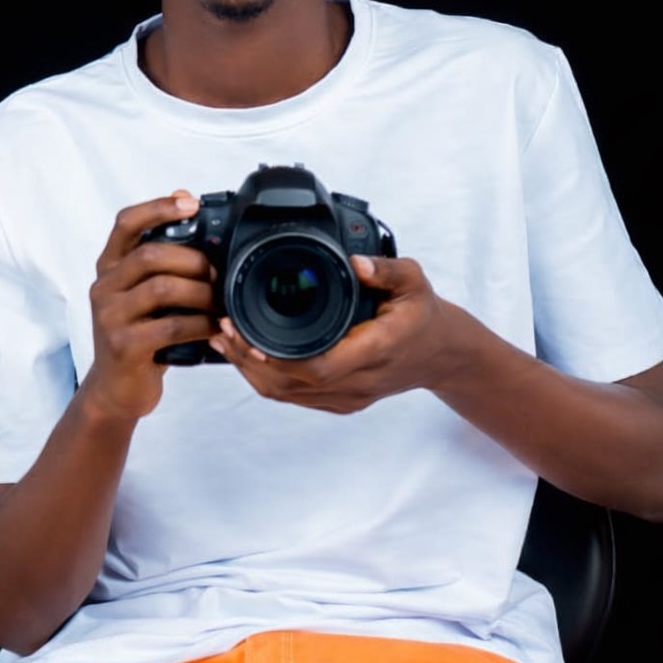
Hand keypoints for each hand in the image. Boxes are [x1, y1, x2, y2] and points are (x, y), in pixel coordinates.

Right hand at [80, 191, 217, 420]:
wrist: (116, 389)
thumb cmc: (140, 334)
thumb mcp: (145, 293)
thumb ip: (162, 256)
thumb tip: (184, 197)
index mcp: (109, 267)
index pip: (126, 223)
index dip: (158, 207)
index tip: (191, 203)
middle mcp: (103, 287)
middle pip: (151, 254)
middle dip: (193, 260)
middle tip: (217, 273)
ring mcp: (110, 317)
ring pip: (163, 288)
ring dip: (201, 293)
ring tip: (219, 303)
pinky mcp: (123, 346)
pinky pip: (171, 326)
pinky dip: (201, 325)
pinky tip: (215, 328)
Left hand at [208, 253, 457, 412]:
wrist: (440, 354)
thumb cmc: (423, 315)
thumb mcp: (414, 282)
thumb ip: (385, 270)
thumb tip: (355, 261)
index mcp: (375, 350)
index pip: (318, 367)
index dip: (274, 356)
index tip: (244, 330)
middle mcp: (359, 380)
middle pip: (290, 385)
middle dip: (248, 360)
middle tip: (222, 328)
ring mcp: (349, 396)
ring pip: (287, 395)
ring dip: (251, 371)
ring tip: (225, 339)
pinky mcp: (341, 401)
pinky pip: (295, 397)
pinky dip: (266, 378)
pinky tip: (248, 355)